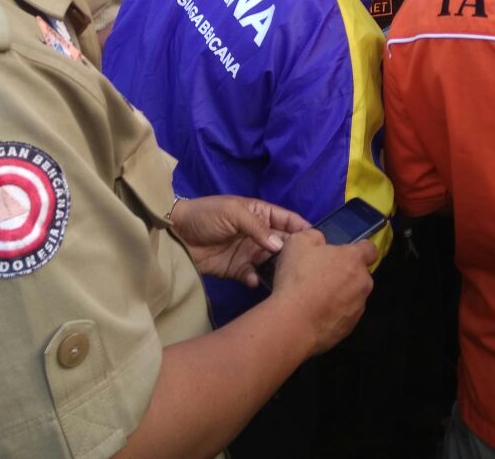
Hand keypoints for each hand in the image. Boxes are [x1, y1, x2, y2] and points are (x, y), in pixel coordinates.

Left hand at [171, 196, 309, 286]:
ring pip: (272, 263)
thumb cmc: (206, 215)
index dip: (302, 229)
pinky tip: (254, 280)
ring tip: (283, 278)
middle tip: (302, 265)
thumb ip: (258, 227)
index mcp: (261, 214)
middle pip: (284, 244)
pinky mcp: (237, 270)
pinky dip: (256, 280)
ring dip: (277, 269)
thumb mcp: (233, 213)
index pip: (288, 220)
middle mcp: (259, 234)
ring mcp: (249, 253)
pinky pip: (253, 276)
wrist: (176, 233)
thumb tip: (280, 245)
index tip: (317, 242)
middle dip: (293, 254)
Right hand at [270, 230, 375, 354]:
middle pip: (359, 275)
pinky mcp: (350, 328)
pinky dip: (334, 314)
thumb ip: (314, 237)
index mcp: (354, 259)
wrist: (293, 322)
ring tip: (315, 299)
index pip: (370, 249)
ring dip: (340, 295)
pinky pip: (344, 316)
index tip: (345, 253)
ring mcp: (358, 307)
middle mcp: (363, 283)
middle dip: (345, 274)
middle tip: (321, 277)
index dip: (359, 249)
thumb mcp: (298, 242)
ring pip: (353, 296)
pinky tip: (315, 315)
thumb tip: (320, 242)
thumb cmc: (298, 277)